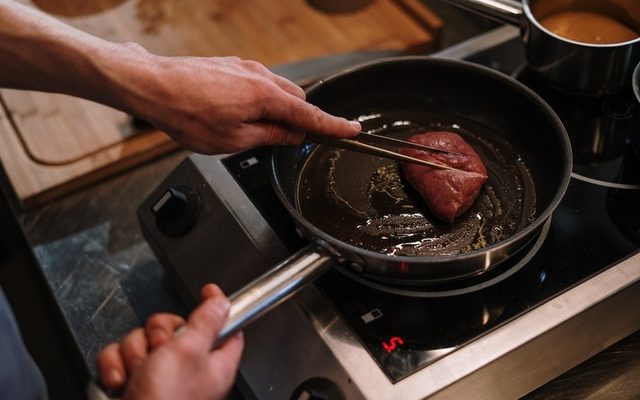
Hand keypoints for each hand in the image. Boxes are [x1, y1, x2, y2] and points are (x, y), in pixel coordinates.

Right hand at [97, 284, 242, 399]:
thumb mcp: (190, 351)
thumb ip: (206, 321)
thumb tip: (222, 302)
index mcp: (213, 363)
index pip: (224, 326)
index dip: (215, 306)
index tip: (207, 290)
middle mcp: (187, 369)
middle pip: (173, 327)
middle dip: (158, 334)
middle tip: (160, 350)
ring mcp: (158, 375)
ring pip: (142, 340)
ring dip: (135, 353)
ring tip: (139, 373)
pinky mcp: (131, 381)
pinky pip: (119, 356)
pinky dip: (116, 366)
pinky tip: (122, 381)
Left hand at [105, 48, 360, 153]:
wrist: (152, 85)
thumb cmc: (187, 114)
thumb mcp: (232, 140)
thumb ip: (269, 136)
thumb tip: (292, 136)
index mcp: (265, 96)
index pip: (309, 115)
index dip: (333, 126)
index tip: (352, 131)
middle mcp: (260, 76)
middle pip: (297, 100)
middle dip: (299, 121)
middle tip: (287, 142)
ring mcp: (245, 68)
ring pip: (277, 91)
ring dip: (277, 111)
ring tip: (252, 130)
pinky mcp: (231, 66)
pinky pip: (259, 83)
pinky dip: (261, 100)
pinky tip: (239, 113)